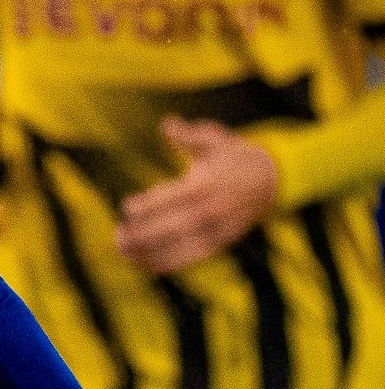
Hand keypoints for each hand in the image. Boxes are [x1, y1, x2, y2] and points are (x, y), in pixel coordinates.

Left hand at [115, 117, 278, 274]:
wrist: (271, 179)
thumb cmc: (232, 156)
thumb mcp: (214, 139)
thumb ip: (189, 135)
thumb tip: (168, 124)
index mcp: (210, 184)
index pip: (178, 197)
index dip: (152, 204)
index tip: (127, 207)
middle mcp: (215, 210)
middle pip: (177, 227)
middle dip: (146, 234)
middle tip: (118, 236)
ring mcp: (220, 230)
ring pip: (183, 247)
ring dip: (152, 253)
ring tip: (123, 252)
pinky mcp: (222, 243)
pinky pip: (194, 258)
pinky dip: (170, 264)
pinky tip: (144, 265)